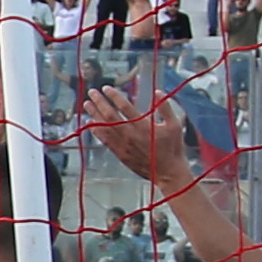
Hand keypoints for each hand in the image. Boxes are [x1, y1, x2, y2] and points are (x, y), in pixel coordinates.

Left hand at [85, 74, 203, 189]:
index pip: (125, 107)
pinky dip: (96, 131)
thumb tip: (158, 92)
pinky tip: (90, 124)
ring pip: (104, 128)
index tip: (106, 88)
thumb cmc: (173, 149)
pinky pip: (105, 141)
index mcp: (143, 126)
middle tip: (92, 92)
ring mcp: (124, 146)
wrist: (168, 173)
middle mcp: (130, 135)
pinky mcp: (121, 154)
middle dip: (100, 102)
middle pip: (110, 116)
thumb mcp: (175, 125)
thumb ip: (166, 108)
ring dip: (94, 114)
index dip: (114, 96)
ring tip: (87, 104)